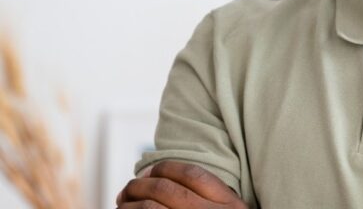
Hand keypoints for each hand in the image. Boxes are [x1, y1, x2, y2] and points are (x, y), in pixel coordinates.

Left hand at [116, 160, 247, 208]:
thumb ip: (215, 200)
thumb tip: (171, 180)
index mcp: (231, 206)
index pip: (193, 174)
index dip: (166, 167)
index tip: (150, 170)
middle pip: (168, 191)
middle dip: (141, 186)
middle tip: (128, 188)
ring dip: (130, 205)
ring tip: (122, 204)